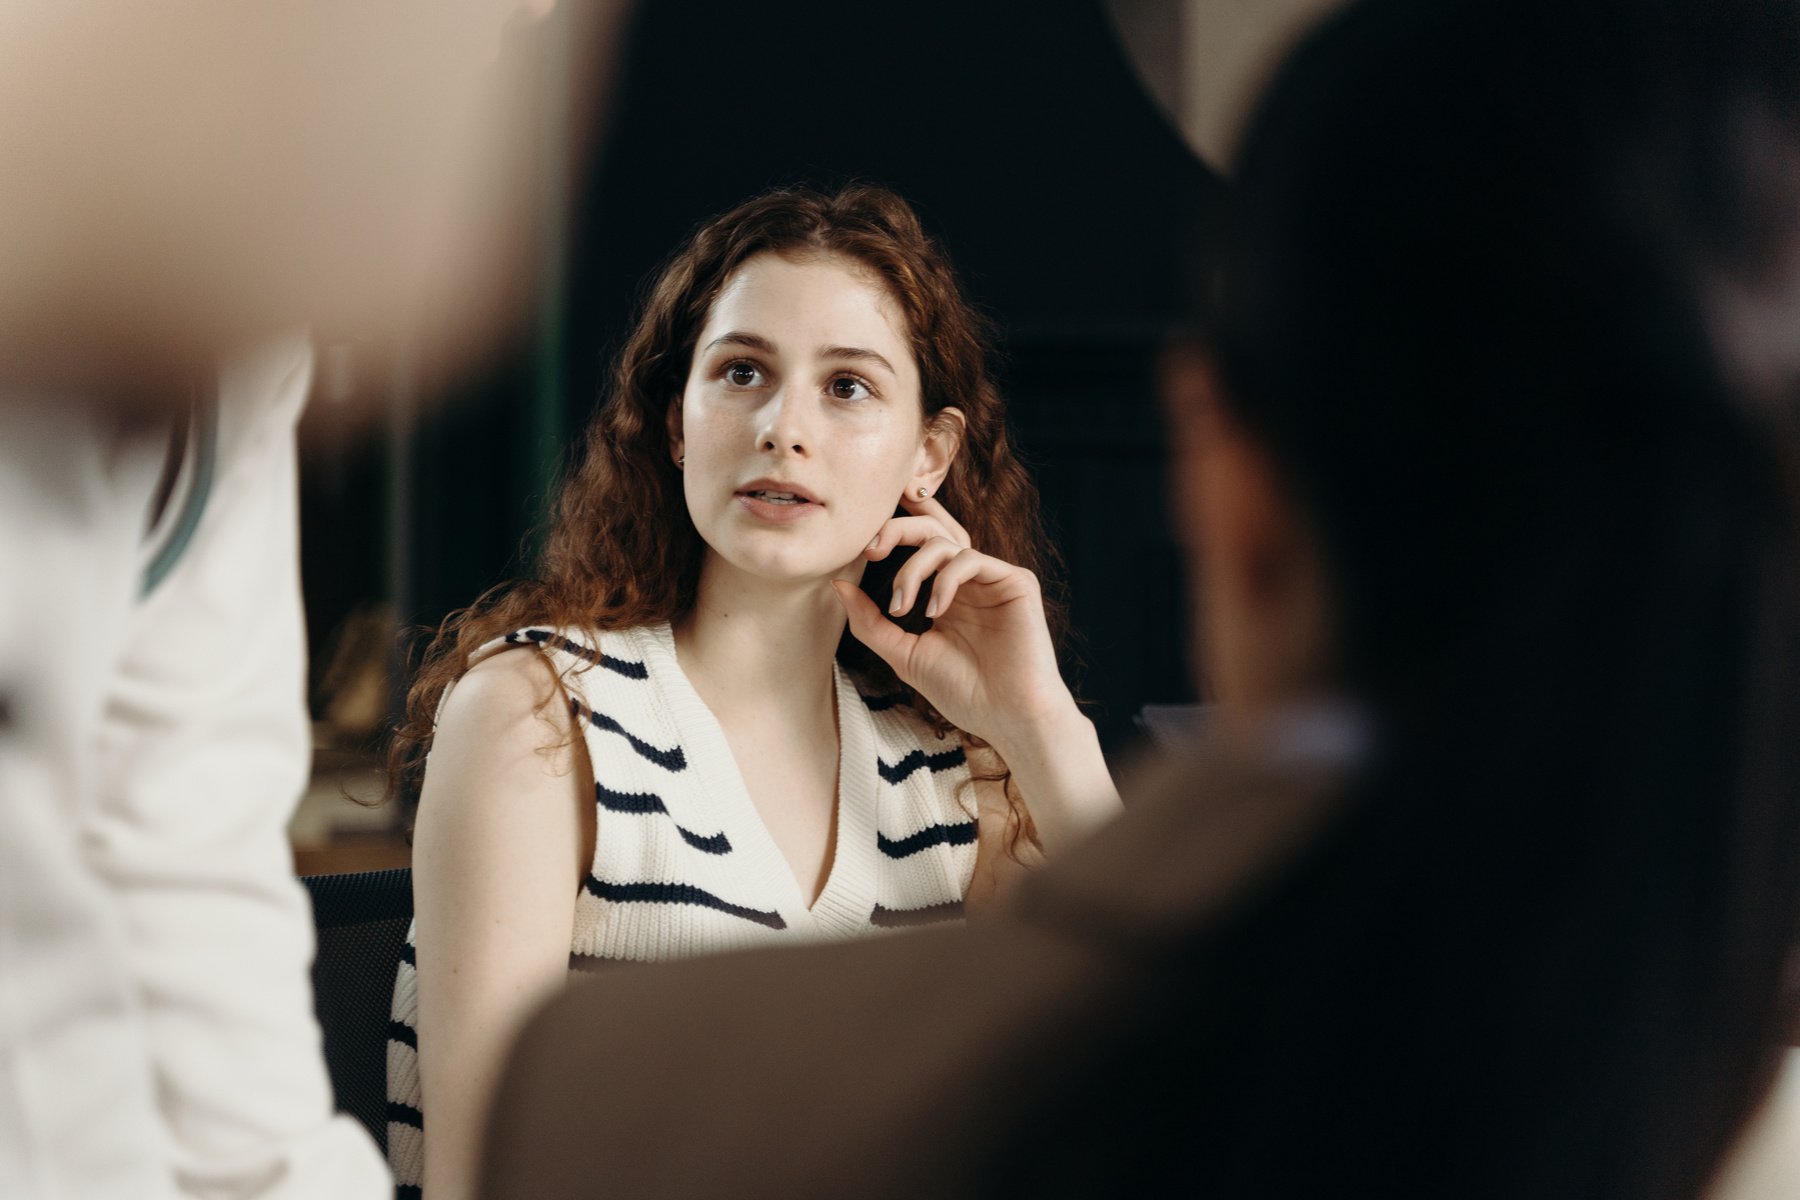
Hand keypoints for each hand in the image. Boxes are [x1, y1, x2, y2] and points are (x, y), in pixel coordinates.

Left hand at [832, 493, 1076, 753]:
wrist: (1007, 718)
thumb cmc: (962, 692)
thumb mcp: (904, 655)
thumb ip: (871, 622)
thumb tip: (838, 585)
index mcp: (945, 593)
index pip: (915, 548)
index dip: (888, 538)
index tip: (860, 557)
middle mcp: (969, 582)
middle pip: (929, 530)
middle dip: (896, 530)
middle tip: (871, 550)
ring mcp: (993, 580)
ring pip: (945, 543)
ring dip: (913, 570)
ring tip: (901, 607)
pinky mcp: (1016, 582)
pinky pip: (971, 560)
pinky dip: (945, 580)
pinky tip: (935, 612)